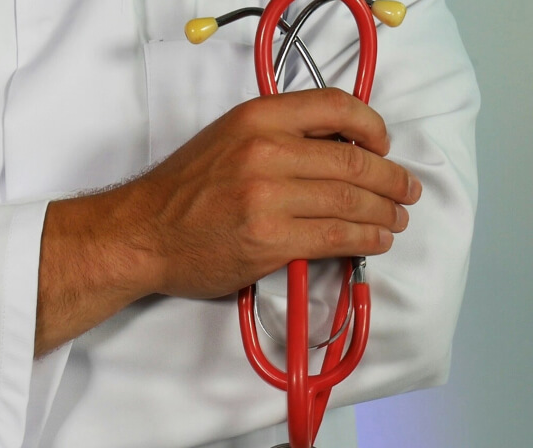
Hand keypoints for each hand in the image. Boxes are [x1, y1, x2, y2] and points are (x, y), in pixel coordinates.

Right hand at [118, 87, 420, 298]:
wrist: (142, 233)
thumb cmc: (181, 192)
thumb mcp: (225, 139)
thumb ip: (276, 135)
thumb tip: (336, 148)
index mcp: (256, 118)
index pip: (336, 106)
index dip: (372, 126)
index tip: (383, 144)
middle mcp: (265, 152)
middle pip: (353, 160)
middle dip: (391, 178)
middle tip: (405, 190)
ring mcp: (269, 198)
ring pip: (351, 200)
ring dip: (385, 212)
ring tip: (396, 219)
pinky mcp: (271, 240)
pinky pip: (337, 236)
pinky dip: (366, 238)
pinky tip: (375, 240)